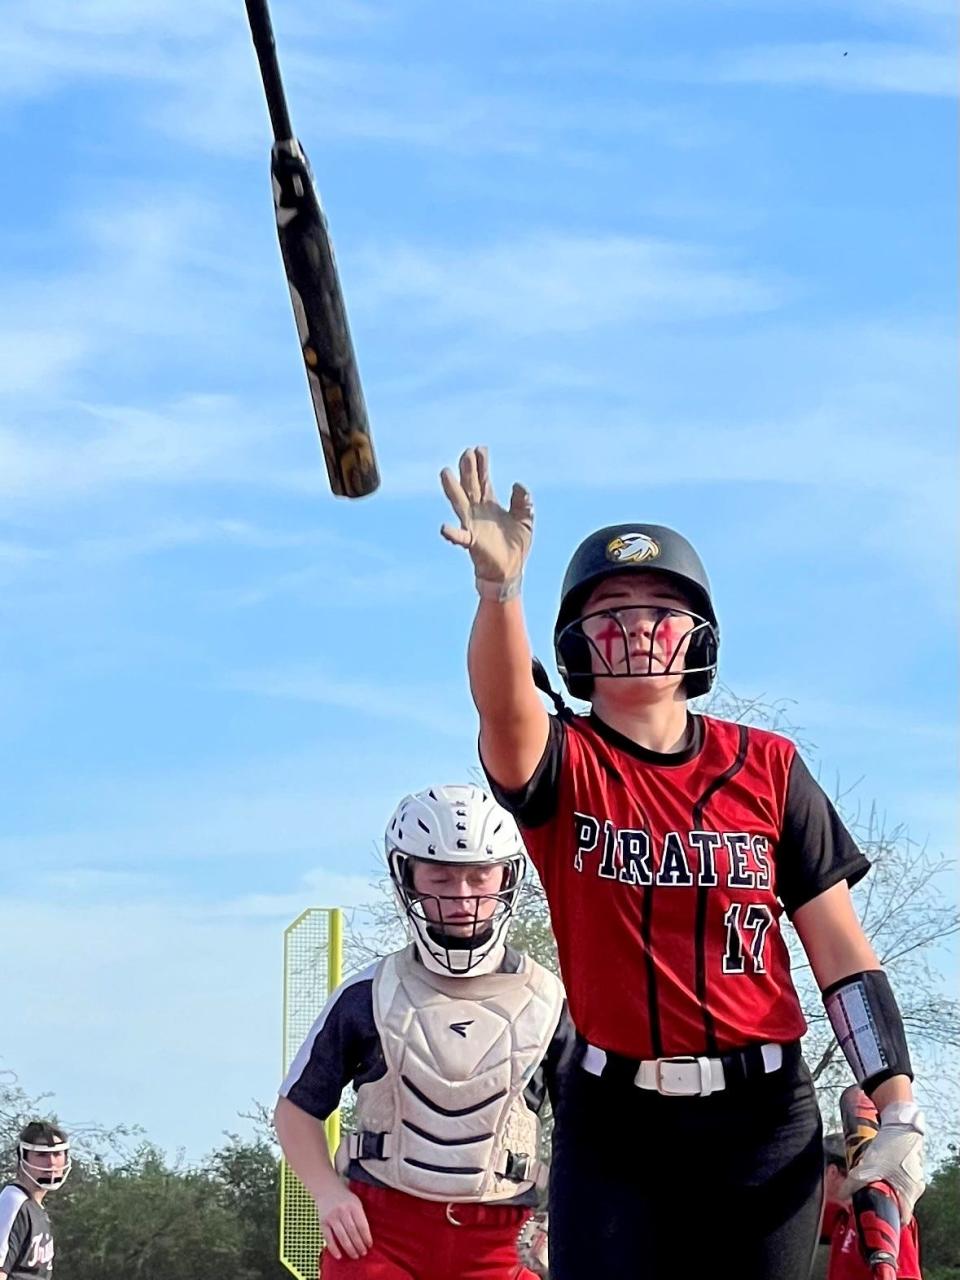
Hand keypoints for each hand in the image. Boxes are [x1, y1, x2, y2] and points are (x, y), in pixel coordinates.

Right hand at [313, 1182, 372, 1260]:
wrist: (328, 1190)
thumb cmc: (346, 1200)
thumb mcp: (356, 1203)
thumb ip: (361, 1217)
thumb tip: (367, 1237)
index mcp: (354, 1205)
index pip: (362, 1224)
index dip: (366, 1237)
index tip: (369, 1245)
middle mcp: (342, 1211)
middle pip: (353, 1232)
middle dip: (359, 1245)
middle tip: (363, 1253)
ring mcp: (332, 1217)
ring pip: (342, 1236)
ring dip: (349, 1248)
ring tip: (355, 1256)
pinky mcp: (323, 1222)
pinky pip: (328, 1238)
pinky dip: (334, 1248)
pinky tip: (339, 1256)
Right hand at [440, 446, 532, 594]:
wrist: (511, 571)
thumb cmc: (515, 545)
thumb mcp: (525, 519)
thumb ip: (523, 502)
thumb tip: (518, 484)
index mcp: (489, 504)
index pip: (483, 480)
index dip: (482, 465)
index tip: (480, 448)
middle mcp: (477, 512)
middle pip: (471, 486)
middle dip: (468, 470)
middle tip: (466, 452)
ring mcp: (472, 526)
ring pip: (460, 503)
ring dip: (452, 489)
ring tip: (445, 473)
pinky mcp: (472, 543)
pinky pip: (459, 537)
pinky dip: (451, 533)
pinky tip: (444, 528)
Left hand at [842, 1103, 925, 1220]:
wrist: (902, 1121)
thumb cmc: (892, 1145)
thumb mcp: (871, 1165)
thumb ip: (855, 1182)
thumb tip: (843, 1195)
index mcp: (910, 1193)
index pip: (900, 1217)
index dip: (885, 1216)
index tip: (871, 1214)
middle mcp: (915, 1188)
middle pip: (896, 1202)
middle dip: (879, 1198)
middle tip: (865, 1194)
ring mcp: (913, 1176)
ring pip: (895, 1187)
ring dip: (881, 1184)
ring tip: (868, 1178)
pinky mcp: (909, 1165)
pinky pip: (896, 1175)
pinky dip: (886, 1174)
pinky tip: (876, 1166)